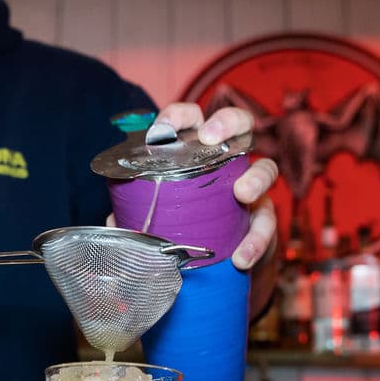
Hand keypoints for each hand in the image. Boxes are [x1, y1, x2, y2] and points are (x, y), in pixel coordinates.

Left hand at [150, 102, 280, 313]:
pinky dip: (256, 240)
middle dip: (228, 123)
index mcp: (197, 153)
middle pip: (240, 125)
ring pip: (266, 168)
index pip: (191, 119)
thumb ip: (134, 215)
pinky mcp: (263, 218)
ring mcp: (250, 188)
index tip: (162, 131)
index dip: (178, 117)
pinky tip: (241, 257)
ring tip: (242, 193)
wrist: (215, 264)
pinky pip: (267, 223)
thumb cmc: (181, 227)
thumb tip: (112, 222)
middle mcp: (228, 162)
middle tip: (210, 139)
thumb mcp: (155, 216)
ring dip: (256, 178)